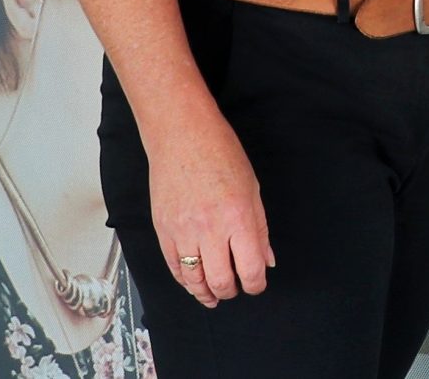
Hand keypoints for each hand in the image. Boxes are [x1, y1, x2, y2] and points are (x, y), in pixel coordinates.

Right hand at [144, 107, 273, 305]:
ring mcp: (183, 232)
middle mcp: (210, 229)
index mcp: (238, 218)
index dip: (257, 284)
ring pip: (194, 281)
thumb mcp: (252, 188)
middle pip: (222, 282)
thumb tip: (265, 261)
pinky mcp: (163, 230)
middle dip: (232, 291)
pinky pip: (174, 268)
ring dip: (207, 293)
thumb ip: (260, 229)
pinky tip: (194, 280)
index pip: (251, 270)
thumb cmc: (220, 154)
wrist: (181, 135)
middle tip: (237, 288)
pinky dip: (186, 280)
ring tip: (214, 294)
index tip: (257, 283)